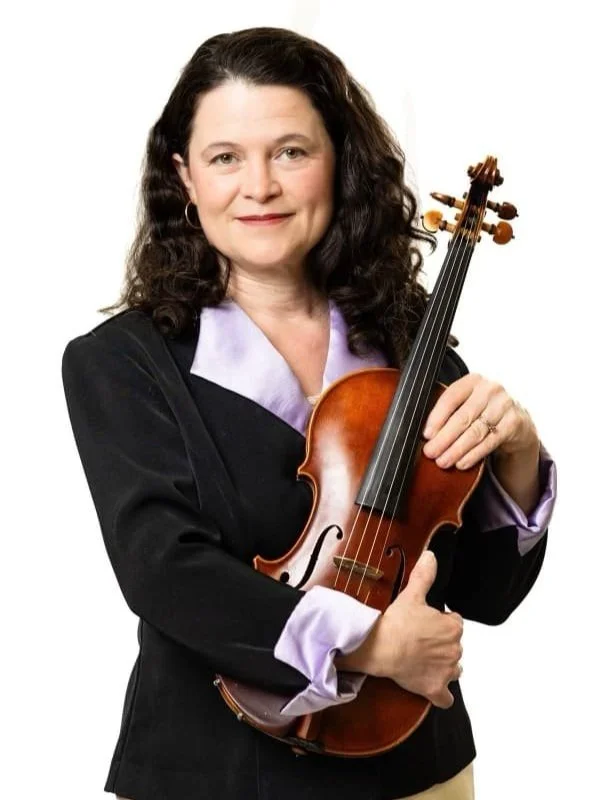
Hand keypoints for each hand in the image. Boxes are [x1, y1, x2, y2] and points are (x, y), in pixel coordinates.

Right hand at [336, 551, 462, 708]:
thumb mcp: (411, 594)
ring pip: (453, 669)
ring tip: (424, 660)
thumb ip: (424, 575)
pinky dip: (442, 694)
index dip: (441, 622)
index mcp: (453, 628)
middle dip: (441, 644)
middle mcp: (454, 650)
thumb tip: (431, 556)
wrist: (382, 647)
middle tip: (421, 640)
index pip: (454, 623)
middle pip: (454, 646)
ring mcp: (446, 671)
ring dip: (444, 666)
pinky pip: (446, 697)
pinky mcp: (435, 689)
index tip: (427, 623)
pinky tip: (435, 690)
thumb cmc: (397, 622)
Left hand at [421, 373, 538, 469]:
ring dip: (456, 449)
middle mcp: (490, 389)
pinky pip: (489, 442)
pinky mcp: (514, 423)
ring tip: (443, 461)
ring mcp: (504, 405)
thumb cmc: (482, 412)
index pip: (451, 397)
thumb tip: (426, 435)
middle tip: (430, 452)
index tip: (426, 434)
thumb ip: (449, 412)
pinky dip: (473, 455)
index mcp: (473, 380)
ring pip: (475, 432)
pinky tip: (461, 463)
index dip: (437, 417)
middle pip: (463, 417)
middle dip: (443, 438)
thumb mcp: (466, 404)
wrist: (516, 421)